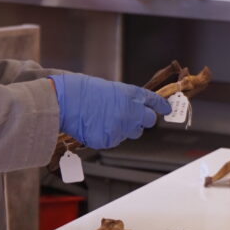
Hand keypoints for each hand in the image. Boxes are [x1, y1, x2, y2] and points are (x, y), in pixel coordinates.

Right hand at [50, 74, 170, 148]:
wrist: (64, 101)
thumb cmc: (80, 91)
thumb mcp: (108, 88)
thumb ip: (124, 98)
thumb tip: (131, 107)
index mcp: (131, 94)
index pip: (155, 101)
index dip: (161, 106)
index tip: (166, 109)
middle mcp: (131, 111)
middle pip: (149, 120)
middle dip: (142, 119)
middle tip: (130, 117)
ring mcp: (121, 128)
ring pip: (132, 133)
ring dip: (124, 128)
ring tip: (105, 119)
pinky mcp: (110, 140)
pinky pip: (114, 141)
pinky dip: (107, 136)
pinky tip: (95, 126)